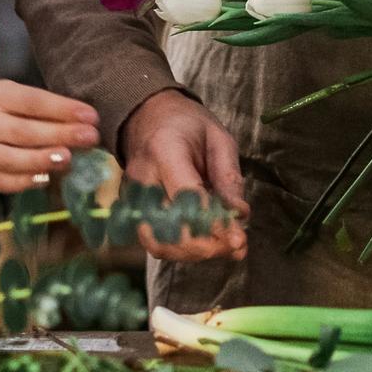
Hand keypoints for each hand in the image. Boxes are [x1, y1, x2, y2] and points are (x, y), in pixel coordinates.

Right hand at [0, 80, 100, 194]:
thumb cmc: (18, 117)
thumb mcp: (31, 105)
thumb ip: (54, 114)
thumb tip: (88, 126)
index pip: (32, 101)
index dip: (62, 109)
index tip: (92, 117)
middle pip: (22, 130)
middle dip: (58, 134)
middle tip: (89, 138)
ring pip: (8, 158)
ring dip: (39, 159)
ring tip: (67, 159)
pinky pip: (2, 181)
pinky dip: (23, 182)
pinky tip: (45, 179)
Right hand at [120, 89, 249, 262]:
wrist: (147, 117)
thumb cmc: (186, 125)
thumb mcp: (218, 139)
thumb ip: (228, 178)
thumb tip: (239, 216)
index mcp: (164, 151)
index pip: (186, 197)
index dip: (212, 224)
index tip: (239, 239)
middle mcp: (142, 179)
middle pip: (168, 230)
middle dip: (205, 247)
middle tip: (237, 247)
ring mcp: (132, 198)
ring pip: (159, 244)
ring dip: (195, 254)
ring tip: (227, 248)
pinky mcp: (132, 212)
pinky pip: (156, 241)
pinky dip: (183, 250)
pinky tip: (208, 244)